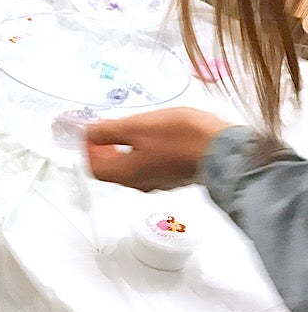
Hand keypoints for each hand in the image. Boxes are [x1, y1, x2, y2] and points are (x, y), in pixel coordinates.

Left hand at [85, 108, 231, 190]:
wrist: (223, 148)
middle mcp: (140, 184)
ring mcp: (159, 182)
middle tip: (104, 131)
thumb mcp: (137, 127)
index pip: (94, 168)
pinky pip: (149, 167)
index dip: (88, 150)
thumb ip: (108, 131)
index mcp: (126, 174)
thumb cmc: (180, 137)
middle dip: (104, 150)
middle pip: (112, 171)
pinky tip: (151, 137)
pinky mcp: (175, 176)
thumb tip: (88, 133)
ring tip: (126, 130)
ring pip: (131, 169)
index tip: (89, 132)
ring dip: (123, 151)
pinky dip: (141, 153)